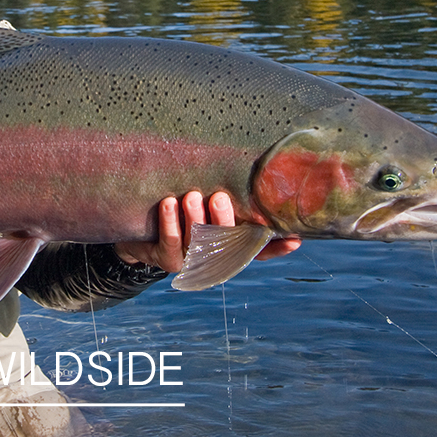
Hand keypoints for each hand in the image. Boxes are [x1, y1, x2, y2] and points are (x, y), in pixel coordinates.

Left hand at [114, 191, 301, 271]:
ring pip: (198, 241)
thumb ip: (233, 198)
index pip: (259, 249)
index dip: (277, 247)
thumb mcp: (207, 204)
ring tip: (192, 195)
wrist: (141, 228)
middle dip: (224, 220)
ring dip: (195, 217)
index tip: (295, 238)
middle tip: (219, 197)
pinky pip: (171, 242)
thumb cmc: (183, 210)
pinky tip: (168, 203)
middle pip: (227, 244)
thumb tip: (263, 177)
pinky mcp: (167, 259)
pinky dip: (170, 222)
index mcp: (229, 243)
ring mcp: (192, 259)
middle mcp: (214, 255)